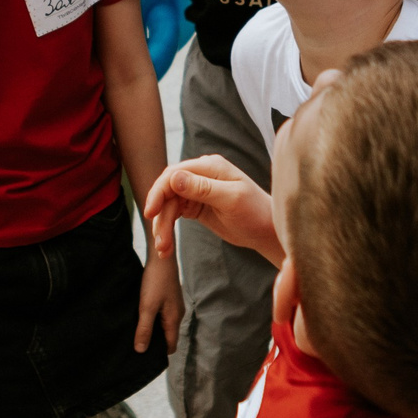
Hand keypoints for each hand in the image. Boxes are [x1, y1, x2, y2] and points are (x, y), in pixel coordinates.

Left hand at [135, 233, 182, 353]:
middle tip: (137, 345)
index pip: (171, 345)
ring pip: (164, 325)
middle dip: (155, 342)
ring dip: (152, 329)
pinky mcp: (168, 297)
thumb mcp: (146, 307)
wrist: (161, 256)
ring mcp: (173, 305)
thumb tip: (141, 351)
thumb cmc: (155, 281)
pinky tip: (140, 316)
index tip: (144, 357)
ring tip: (136, 331)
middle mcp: (177, 314)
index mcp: (174, 319)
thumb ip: (144, 329)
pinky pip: (161, 315)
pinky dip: (153, 319)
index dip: (159, 353)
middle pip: (167, 336)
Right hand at [143, 156, 280, 265]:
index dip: (158, 192)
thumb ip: (203, 188)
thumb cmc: (256, 212)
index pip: (174, 174)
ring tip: (164, 250)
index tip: (150, 213)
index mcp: (210, 167)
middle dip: (161, 216)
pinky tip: (166, 246)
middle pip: (168, 191)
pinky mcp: (196, 205)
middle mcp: (201, 175)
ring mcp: (197, 190)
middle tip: (159, 242)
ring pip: (169, 205)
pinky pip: (175, 214)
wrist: (266, 230)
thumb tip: (173, 178)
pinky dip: (168, 228)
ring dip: (163, 226)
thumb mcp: (231, 199)